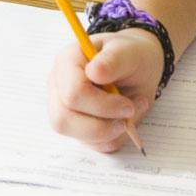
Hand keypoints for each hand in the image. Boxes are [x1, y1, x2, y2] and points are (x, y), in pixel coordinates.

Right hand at [48, 29, 160, 150]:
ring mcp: (64, 107)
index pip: (73, 92)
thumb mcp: (130, 52)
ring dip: (108, 133)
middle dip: (102, 125)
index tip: (128, 105)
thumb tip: (94, 72)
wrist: (137, 67)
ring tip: (129, 116)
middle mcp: (59, 85)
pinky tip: (123, 120)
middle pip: (64, 119)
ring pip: (76, 135)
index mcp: (67, 61)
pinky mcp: (76, 126)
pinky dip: (112, 138)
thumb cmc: (130, 56)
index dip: (102, 105)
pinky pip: (91, 144)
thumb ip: (113, 60)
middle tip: (129, 114)